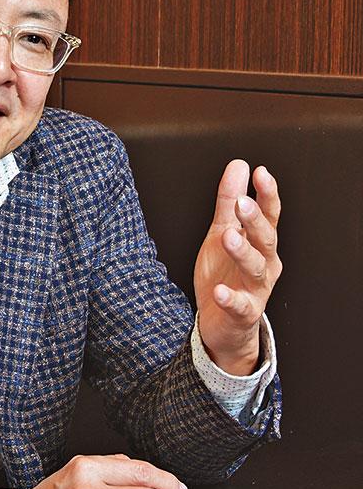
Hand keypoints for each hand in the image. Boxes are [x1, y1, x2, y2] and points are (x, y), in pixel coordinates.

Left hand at [194, 160, 281, 374]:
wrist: (221, 322)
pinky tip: (219, 291)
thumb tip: (239, 167)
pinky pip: (239, 305)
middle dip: (255, 220)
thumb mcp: (222, 233)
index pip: (269, 215)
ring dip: (243, 251)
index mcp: (261, 243)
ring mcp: (256, 289)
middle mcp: (265, 264)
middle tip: (242, 202)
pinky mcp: (243, 312)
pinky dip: (230, 298)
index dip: (267, 195)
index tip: (261, 173)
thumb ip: (228, 203)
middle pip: (265, 239)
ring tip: (228, 237)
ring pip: (255, 268)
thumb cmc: (224, 275)